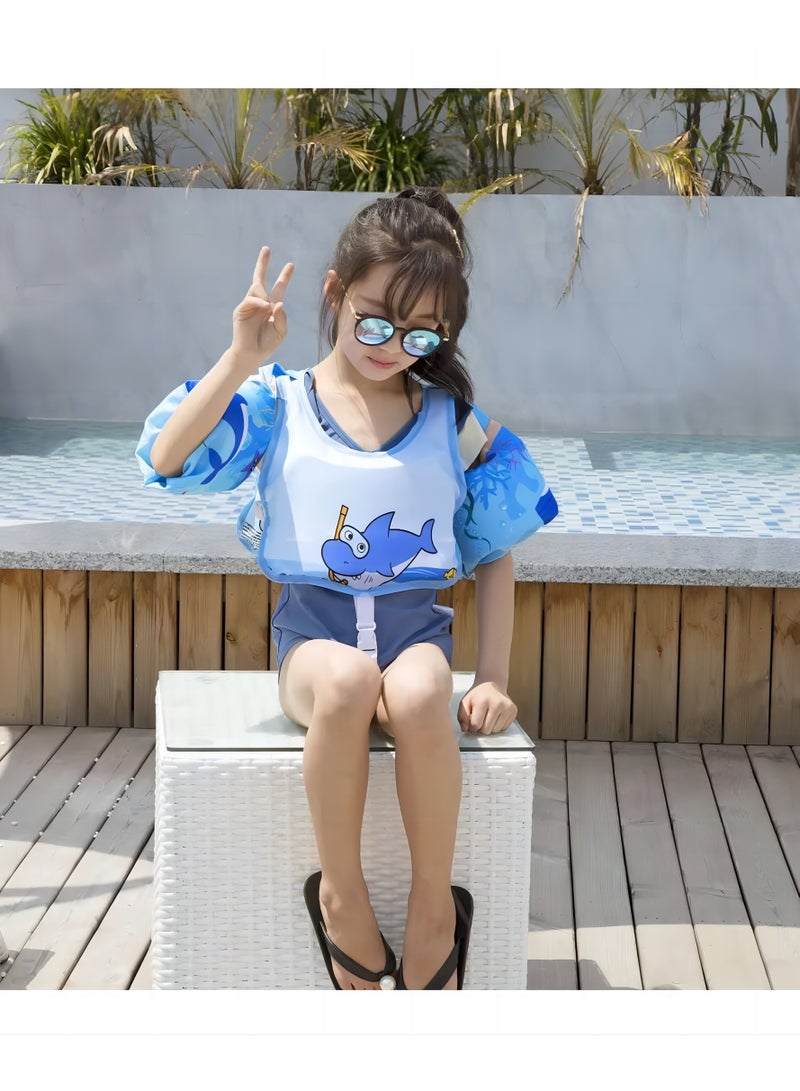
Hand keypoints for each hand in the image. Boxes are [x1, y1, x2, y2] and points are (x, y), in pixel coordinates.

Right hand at [231, 246, 293, 363]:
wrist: (252, 354)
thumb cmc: (267, 343)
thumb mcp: (281, 331)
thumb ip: (282, 317)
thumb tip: (277, 303)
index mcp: (271, 306)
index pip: (279, 288)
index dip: (284, 277)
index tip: (291, 265)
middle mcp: (260, 303)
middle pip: (260, 278)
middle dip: (262, 263)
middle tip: (266, 249)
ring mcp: (249, 305)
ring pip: (256, 289)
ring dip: (264, 295)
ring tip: (268, 309)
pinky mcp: (241, 310)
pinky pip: (250, 300)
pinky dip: (259, 302)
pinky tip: (265, 307)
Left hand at [457, 681, 517, 734]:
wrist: (491, 683)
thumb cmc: (477, 695)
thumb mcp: (465, 702)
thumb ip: (462, 717)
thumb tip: (465, 729)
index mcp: (483, 700)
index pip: (476, 725)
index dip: (471, 727)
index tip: (472, 720)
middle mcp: (497, 703)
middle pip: (486, 730)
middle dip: (481, 728)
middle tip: (480, 718)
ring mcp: (507, 707)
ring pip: (495, 731)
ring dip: (490, 727)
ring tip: (488, 716)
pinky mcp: (513, 710)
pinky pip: (503, 728)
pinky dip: (498, 725)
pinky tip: (495, 715)